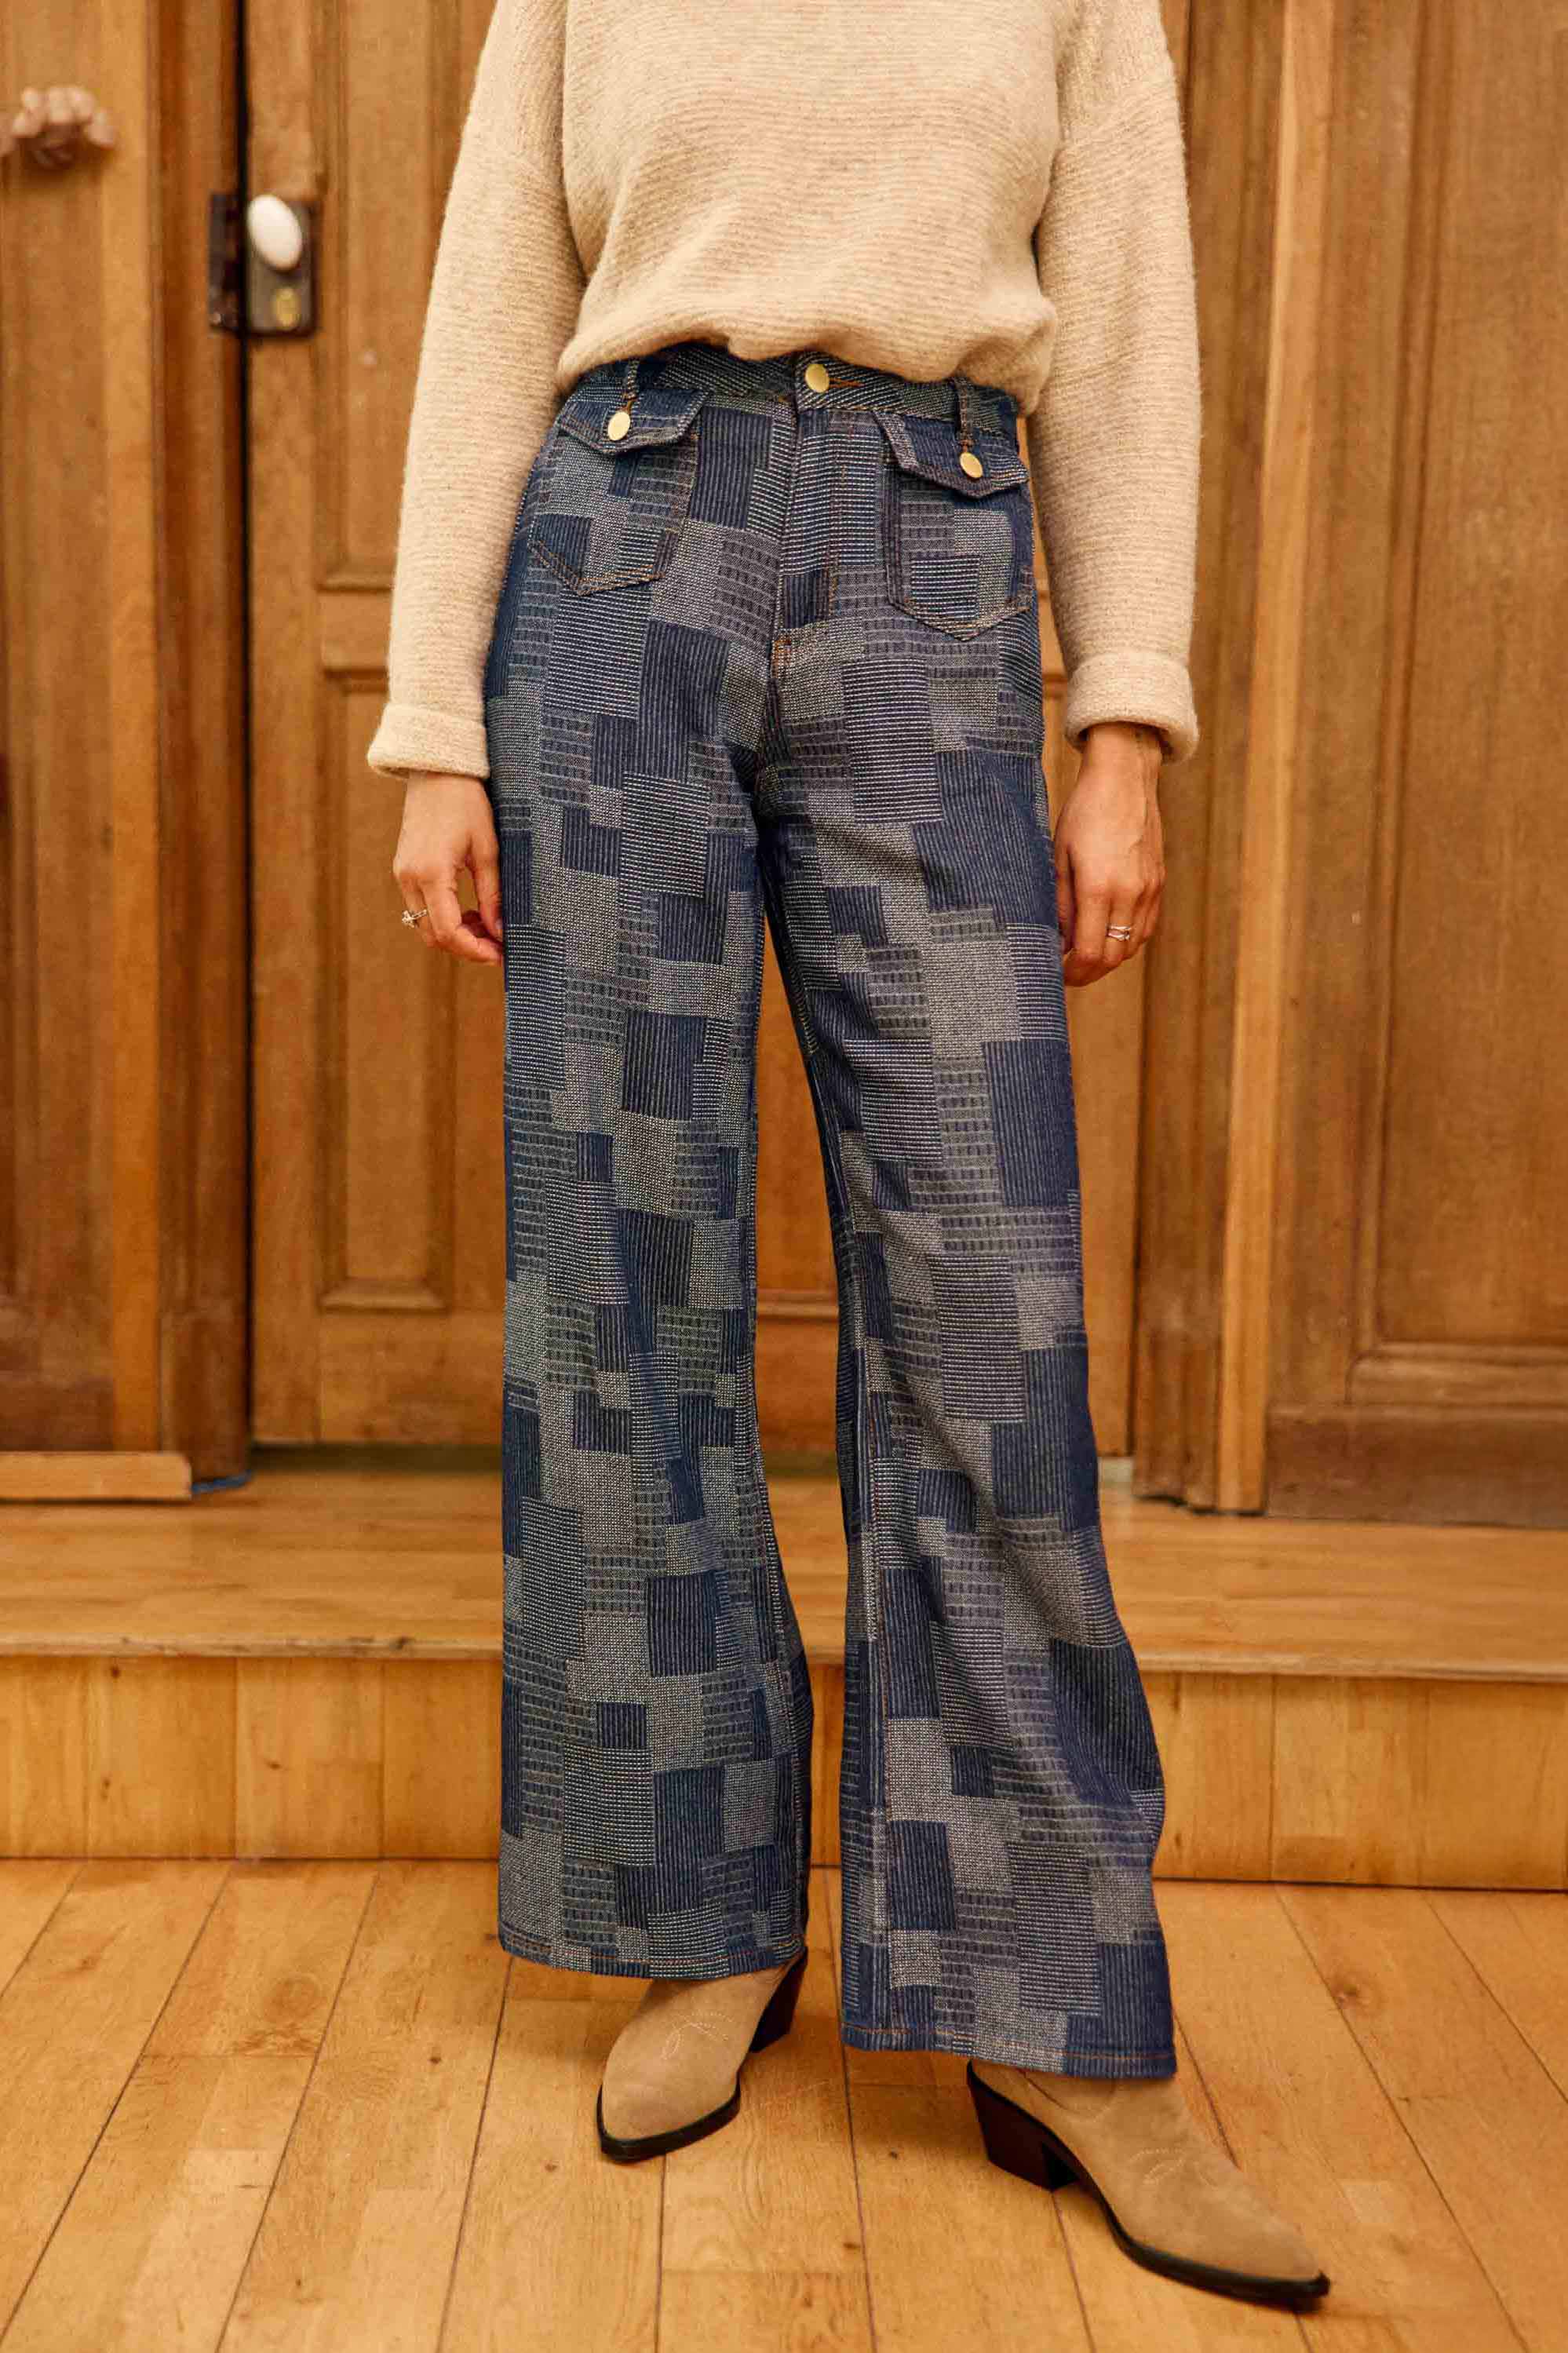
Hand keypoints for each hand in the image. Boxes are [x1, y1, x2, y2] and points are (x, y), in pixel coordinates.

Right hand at [391, 772, 503, 965]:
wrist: (437, 770)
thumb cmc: (467, 803)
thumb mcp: (488, 849)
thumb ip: (492, 894)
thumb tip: (501, 932)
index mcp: (431, 872)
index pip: (448, 931)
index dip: (474, 950)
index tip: (500, 955)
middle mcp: (409, 877)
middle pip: (433, 936)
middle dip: (465, 947)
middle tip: (498, 946)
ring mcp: (402, 874)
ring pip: (424, 926)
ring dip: (454, 934)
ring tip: (487, 928)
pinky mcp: (404, 869)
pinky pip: (420, 908)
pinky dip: (444, 918)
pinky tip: (469, 911)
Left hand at [1054, 722, 1165, 986]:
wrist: (1125, 777)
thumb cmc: (1084, 812)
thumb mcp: (1059, 856)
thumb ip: (1059, 904)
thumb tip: (1058, 943)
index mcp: (1099, 887)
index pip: (1090, 954)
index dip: (1072, 973)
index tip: (1056, 974)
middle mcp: (1130, 893)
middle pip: (1114, 958)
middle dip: (1089, 973)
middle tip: (1068, 972)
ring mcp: (1149, 889)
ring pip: (1132, 946)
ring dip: (1108, 958)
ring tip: (1085, 954)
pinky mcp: (1159, 882)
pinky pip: (1146, 927)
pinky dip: (1127, 939)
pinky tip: (1108, 933)